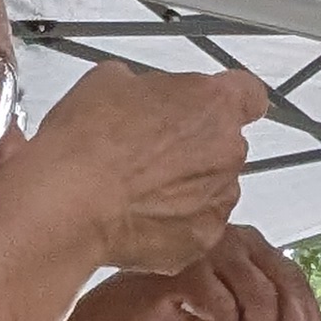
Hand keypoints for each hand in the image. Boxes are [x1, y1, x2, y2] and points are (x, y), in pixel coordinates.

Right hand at [13, 63, 264, 279]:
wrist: (71, 202)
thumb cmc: (89, 142)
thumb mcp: (110, 81)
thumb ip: (146, 87)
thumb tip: (142, 98)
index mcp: (213, 103)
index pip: (249, 94)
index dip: (228, 101)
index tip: (209, 109)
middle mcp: (227, 150)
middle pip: (225, 145)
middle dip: (195, 148)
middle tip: (151, 153)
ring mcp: (219, 199)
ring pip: (213, 188)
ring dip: (186, 187)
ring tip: (139, 190)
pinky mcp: (202, 239)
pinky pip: (196, 226)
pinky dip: (174, 223)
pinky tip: (138, 217)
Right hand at [82, 229, 320, 320]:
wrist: (128, 316)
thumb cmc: (183, 312)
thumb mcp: (237, 319)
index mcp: (252, 247)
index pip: (295, 280)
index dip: (312, 320)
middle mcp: (236, 241)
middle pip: (284, 285)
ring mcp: (211, 251)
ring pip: (259, 297)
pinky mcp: (186, 269)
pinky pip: (223, 306)